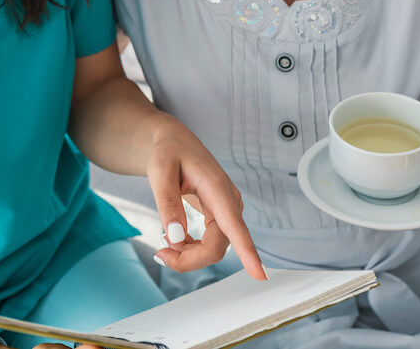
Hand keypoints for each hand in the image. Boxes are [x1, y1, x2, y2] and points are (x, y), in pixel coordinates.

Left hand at [144, 115, 265, 280]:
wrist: (175, 143)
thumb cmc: (168, 153)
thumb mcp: (159, 173)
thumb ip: (167, 203)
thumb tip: (175, 237)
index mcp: (217, 188)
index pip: (234, 226)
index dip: (247, 252)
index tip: (260, 275)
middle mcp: (229, 202)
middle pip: (216, 247)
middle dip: (189, 259)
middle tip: (160, 254)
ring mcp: (228, 211)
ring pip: (214, 249)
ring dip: (189, 255)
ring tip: (164, 245)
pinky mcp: (223, 217)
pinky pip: (211, 244)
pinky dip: (191, 249)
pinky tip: (176, 238)